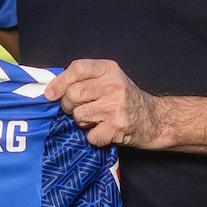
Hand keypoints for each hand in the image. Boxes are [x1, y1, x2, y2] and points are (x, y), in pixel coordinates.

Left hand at [43, 59, 162, 148]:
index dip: (59, 82)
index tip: (50, 94)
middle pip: (72, 94)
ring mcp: (116, 107)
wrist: (155, 120)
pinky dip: (94, 137)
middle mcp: (113, 85)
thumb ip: (85, 79)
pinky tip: (105, 131)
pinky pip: (90, 136)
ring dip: (82, 122)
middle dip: (69, 106)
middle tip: (80, 109)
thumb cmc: (126, 99)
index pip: (77, 69)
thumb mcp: (110, 79)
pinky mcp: (117, 128)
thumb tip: (50, 90)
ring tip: (97, 119)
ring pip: (78, 115)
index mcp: (109, 69)